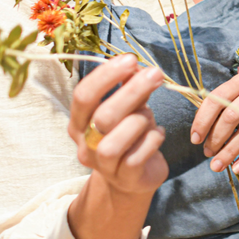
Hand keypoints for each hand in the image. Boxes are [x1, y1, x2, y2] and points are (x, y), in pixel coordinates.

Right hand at [68, 55, 168, 196]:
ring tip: (150, 115)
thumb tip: (136, 65)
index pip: (83, 96)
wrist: (133, 178)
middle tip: (155, 74)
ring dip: (139, 121)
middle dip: (131, 92)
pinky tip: (159, 133)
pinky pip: (137, 157)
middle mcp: (85, 145)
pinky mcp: (126, 179)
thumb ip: (128, 89)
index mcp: (79, 123)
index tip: (130, 59)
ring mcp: (103, 166)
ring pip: (113, 143)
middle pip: (102, 117)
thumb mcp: (126, 109)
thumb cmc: (129, 135)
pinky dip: (152, 140)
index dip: (105, 76)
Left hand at [191, 70, 238, 174]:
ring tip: (217, 165)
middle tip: (208, 153)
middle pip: (231, 117)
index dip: (202, 120)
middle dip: (215, 138)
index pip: (217, 99)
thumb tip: (202, 129)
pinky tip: (238, 167)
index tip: (195, 139)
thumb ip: (226, 102)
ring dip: (229, 152)